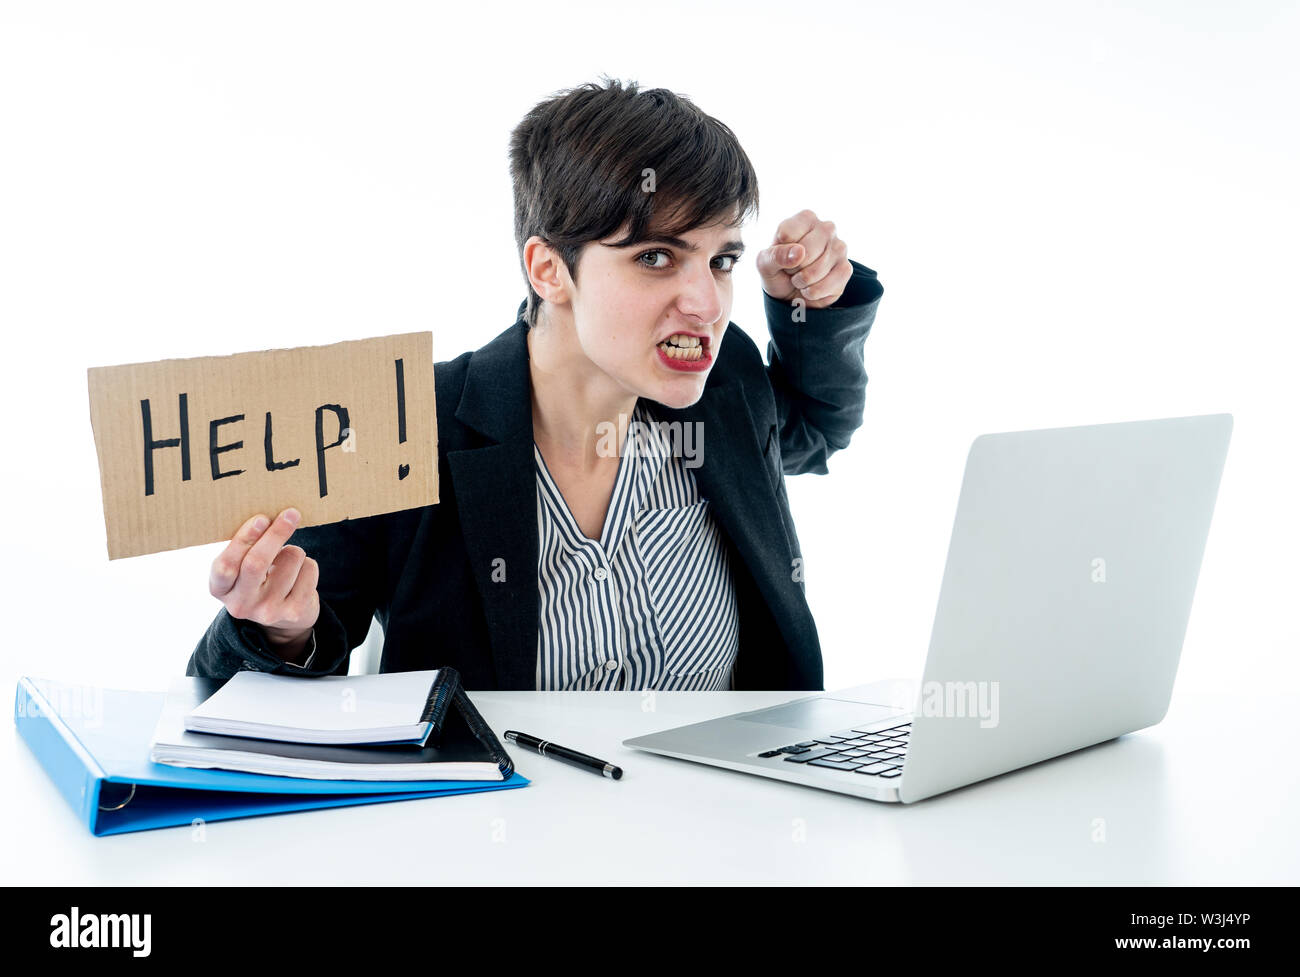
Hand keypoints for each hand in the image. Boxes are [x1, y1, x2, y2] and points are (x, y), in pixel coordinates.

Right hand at [209, 507, 319, 649]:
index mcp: (220, 589)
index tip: (261, 519)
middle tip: (290, 514)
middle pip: (256, 562)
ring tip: (288, 562)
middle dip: (275, 534)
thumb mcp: (241, 570)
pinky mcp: (295, 612)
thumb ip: (246, 549)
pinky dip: (308, 564)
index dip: (244, 540)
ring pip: (290, 559)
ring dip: (294, 551)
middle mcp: (241, 604)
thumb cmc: (260, 580)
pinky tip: (300, 575)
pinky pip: (309, 569)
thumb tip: (270, 518)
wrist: (284, 620)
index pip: (226, 565)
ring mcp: (268, 611)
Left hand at [756, 209, 851, 308]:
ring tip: (802, 278)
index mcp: (805, 218)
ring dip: (802, 282)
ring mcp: (839, 248)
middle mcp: (826, 228)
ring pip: (815, 271)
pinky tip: (812, 287)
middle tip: (792, 269)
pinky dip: (812, 292)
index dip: (779, 252)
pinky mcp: (846, 269)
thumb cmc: (778, 271)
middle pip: (804, 253)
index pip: (786, 235)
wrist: (791, 294)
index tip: (783, 255)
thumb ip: (775, 255)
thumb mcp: (765, 263)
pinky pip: (825, 286)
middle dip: (792, 269)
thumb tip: (799, 253)